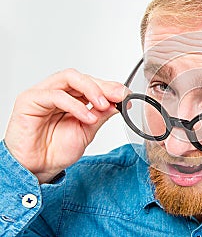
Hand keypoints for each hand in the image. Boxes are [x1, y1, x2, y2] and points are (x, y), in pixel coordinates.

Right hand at [4, 68, 127, 183]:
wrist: (37, 169)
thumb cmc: (56, 151)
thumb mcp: (87, 131)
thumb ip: (101, 116)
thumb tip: (118, 103)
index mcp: (71, 98)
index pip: (92, 83)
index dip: (110, 87)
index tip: (126, 95)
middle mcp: (57, 92)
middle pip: (82, 77)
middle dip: (104, 86)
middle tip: (119, 96)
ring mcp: (43, 93)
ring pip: (70, 78)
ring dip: (91, 90)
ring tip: (104, 106)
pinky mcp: (30, 100)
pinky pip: (56, 95)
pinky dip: (75, 105)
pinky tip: (87, 117)